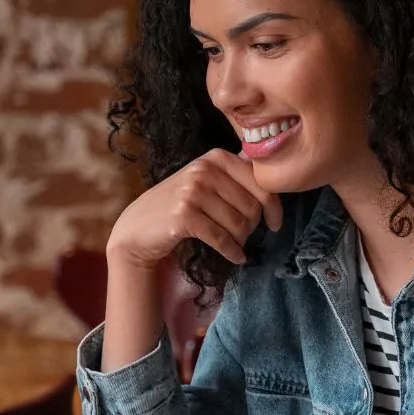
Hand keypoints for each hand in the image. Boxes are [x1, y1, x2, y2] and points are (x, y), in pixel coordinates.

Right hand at [107, 149, 283, 270]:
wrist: (138, 227)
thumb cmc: (179, 206)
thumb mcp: (205, 181)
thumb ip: (234, 175)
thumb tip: (274, 173)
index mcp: (216, 157)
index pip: (261, 182)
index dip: (274, 207)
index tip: (275, 223)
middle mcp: (204, 169)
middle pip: (252, 205)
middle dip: (253, 227)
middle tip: (243, 236)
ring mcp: (192, 191)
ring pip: (239, 224)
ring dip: (241, 241)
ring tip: (234, 244)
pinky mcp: (184, 215)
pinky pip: (222, 238)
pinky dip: (232, 252)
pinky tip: (235, 257)